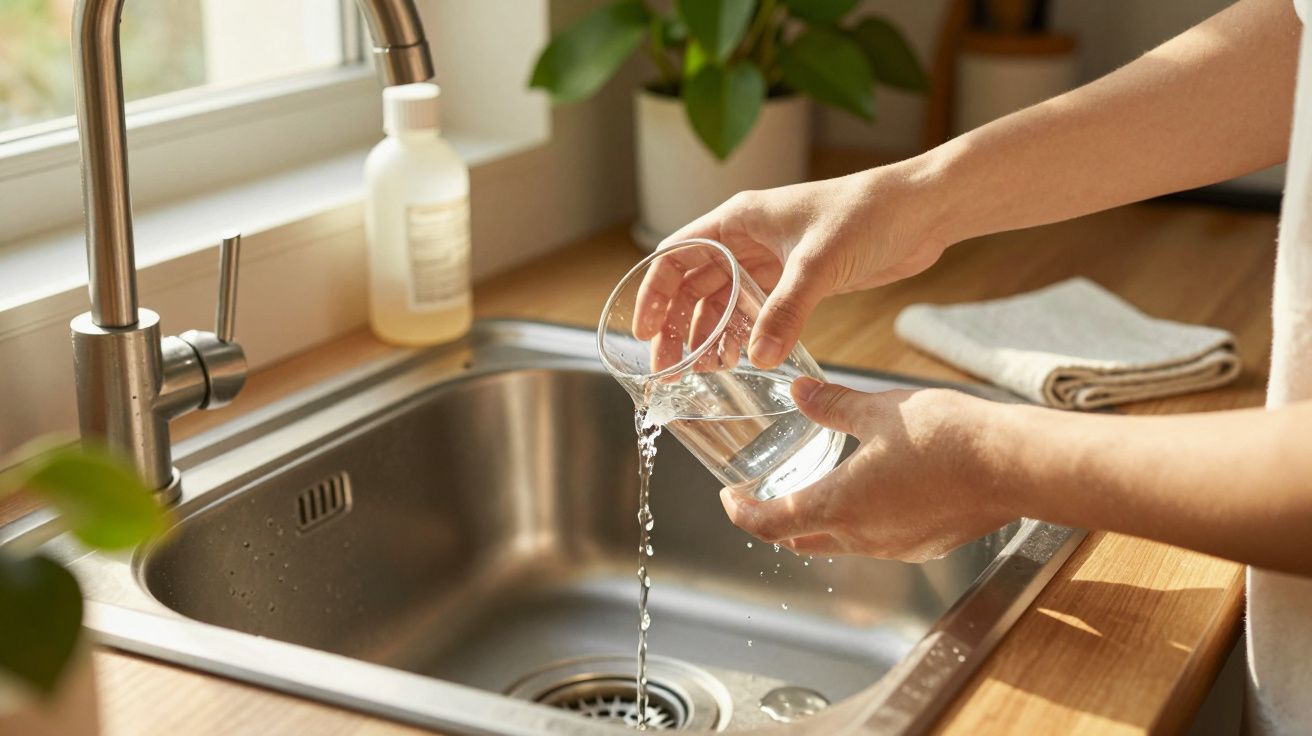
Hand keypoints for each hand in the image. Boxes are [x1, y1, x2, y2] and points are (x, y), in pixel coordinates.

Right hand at [637, 164, 950, 369]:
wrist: (921, 211)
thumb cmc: (868, 214)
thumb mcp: (819, 264)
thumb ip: (786, 311)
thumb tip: (758, 358)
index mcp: (738, 219)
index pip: (676, 256)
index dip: (655, 294)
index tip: (646, 333)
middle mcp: (747, 238)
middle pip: (693, 285)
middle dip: (677, 326)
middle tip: (670, 368)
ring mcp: (771, 260)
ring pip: (722, 301)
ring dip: (709, 335)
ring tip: (703, 372)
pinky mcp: (796, 279)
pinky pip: (755, 311)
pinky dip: (743, 335)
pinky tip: (740, 361)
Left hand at [720, 377, 1015, 561]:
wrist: (1014, 464)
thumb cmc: (946, 436)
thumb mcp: (877, 410)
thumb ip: (831, 405)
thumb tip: (799, 392)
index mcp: (839, 506)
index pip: (769, 525)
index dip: (742, 513)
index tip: (731, 497)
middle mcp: (863, 538)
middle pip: (801, 540)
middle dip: (777, 520)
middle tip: (766, 493)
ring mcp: (898, 547)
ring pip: (841, 542)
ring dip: (822, 520)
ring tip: (821, 484)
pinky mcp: (929, 544)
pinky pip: (880, 539)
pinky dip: (863, 520)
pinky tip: (877, 489)